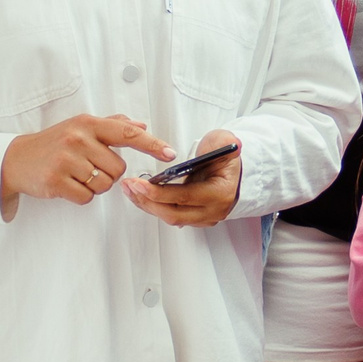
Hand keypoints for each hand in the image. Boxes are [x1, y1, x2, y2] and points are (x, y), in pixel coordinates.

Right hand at [1, 116, 174, 216]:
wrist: (17, 159)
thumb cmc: (54, 143)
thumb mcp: (81, 126)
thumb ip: (113, 125)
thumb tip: (141, 126)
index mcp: (88, 124)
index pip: (127, 134)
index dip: (152, 144)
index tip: (169, 153)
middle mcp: (78, 139)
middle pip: (118, 168)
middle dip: (108, 173)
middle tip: (88, 167)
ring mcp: (66, 160)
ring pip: (105, 185)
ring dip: (95, 186)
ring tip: (77, 175)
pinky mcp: (56, 181)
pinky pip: (87, 197)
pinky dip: (81, 196)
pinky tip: (68, 185)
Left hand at [122, 129, 241, 227]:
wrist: (233, 171)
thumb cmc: (225, 157)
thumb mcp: (225, 143)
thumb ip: (225, 142)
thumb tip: (232, 143)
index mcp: (220, 193)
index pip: (185, 197)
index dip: (159, 193)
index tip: (139, 183)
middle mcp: (213, 210)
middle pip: (173, 214)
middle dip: (147, 201)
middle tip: (129, 186)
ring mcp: (204, 218)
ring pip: (170, 218)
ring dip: (147, 205)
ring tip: (130, 190)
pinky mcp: (195, 219)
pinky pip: (171, 216)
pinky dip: (154, 206)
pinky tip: (141, 196)